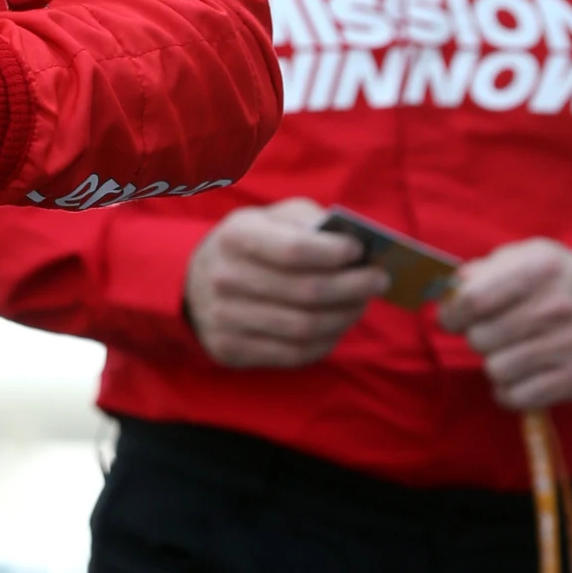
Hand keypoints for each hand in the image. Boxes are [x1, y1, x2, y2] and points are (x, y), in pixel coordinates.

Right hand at [181, 198, 385, 367]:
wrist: (192, 281)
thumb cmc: (251, 243)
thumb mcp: (271, 218)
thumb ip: (310, 223)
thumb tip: (355, 249)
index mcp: (236, 237)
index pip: (294, 250)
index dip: (334, 253)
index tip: (360, 250)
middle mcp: (225, 279)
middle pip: (306, 293)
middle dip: (353, 287)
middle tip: (379, 280)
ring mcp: (225, 320)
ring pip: (305, 328)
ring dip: (345, 316)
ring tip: (363, 302)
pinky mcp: (231, 351)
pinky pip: (293, 354)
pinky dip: (326, 341)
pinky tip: (339, 324)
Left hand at [435, 238, 571, 409]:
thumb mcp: (539, 256)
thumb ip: (492, 266)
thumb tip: (454, 286)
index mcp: (539, 269)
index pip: (472, 299)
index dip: (452, 312)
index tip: (453, 317)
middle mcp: (552, 307)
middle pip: (479, 338)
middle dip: (480, 337)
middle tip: (499, 332)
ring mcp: (565, 345)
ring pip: (495, 369)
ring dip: (498, 364)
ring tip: (516, 352)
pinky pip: (515, 396)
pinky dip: (512, 391)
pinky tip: (525, 375)